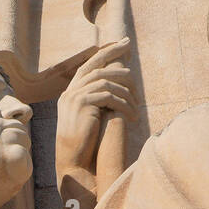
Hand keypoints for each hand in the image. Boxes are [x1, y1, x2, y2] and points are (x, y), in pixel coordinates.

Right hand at [55, 38, 138, 178]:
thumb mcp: (90, 119)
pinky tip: (133, 115)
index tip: (123, 45)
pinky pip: (109, 96)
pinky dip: (124, 104)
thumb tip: (117, 90)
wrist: (73, 163)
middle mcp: (70, 92)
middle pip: (97, 66)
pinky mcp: (82, 104)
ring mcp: (74, 97)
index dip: (107, 53)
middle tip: (131, 50)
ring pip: (107, 81)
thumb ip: (98, 102)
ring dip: (127, 91)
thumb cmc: (85, 147)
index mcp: (71, 94)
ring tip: (138, 105)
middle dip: (115, 56)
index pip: (89, 65)